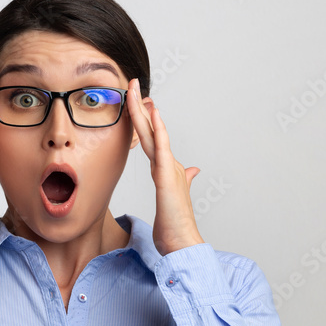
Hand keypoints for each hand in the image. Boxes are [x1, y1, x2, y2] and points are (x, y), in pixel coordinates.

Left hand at [126, 78, 204, 255]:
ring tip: (138, 91)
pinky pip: (162, 149)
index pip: (151, 138)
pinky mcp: (168, 177)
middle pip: (150, 130)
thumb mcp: (174, 197)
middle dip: (141, 106)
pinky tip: (154, 115)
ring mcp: (168, 169)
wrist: (182, 242)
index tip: (139, 101)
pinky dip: (159, 131)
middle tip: (133, 83)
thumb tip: (193, 170)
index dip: (144, 118)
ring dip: (145, 111)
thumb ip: (183, 181)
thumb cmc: (175, 225)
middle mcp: (168, 165)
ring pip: (154, 134)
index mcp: (165, 169)